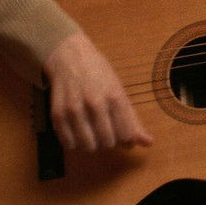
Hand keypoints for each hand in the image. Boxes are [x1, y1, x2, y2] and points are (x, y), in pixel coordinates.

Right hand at [42, 31, 152, 151]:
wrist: (70, 57)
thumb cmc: (99, 75)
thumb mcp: (120, 91)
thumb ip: (133, 119)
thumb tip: (148, 143)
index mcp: (115, 97)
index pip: (126, 135)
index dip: (127, 141)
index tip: (124, 137)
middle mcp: (95, 104)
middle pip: (107, 143)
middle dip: (110, 142)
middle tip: (107, 133)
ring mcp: (74, 110)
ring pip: (88, 146)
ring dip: (93, 145)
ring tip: (93, 134)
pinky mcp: (57, 114)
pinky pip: (68, 144)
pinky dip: (75, 144)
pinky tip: (78, 133)